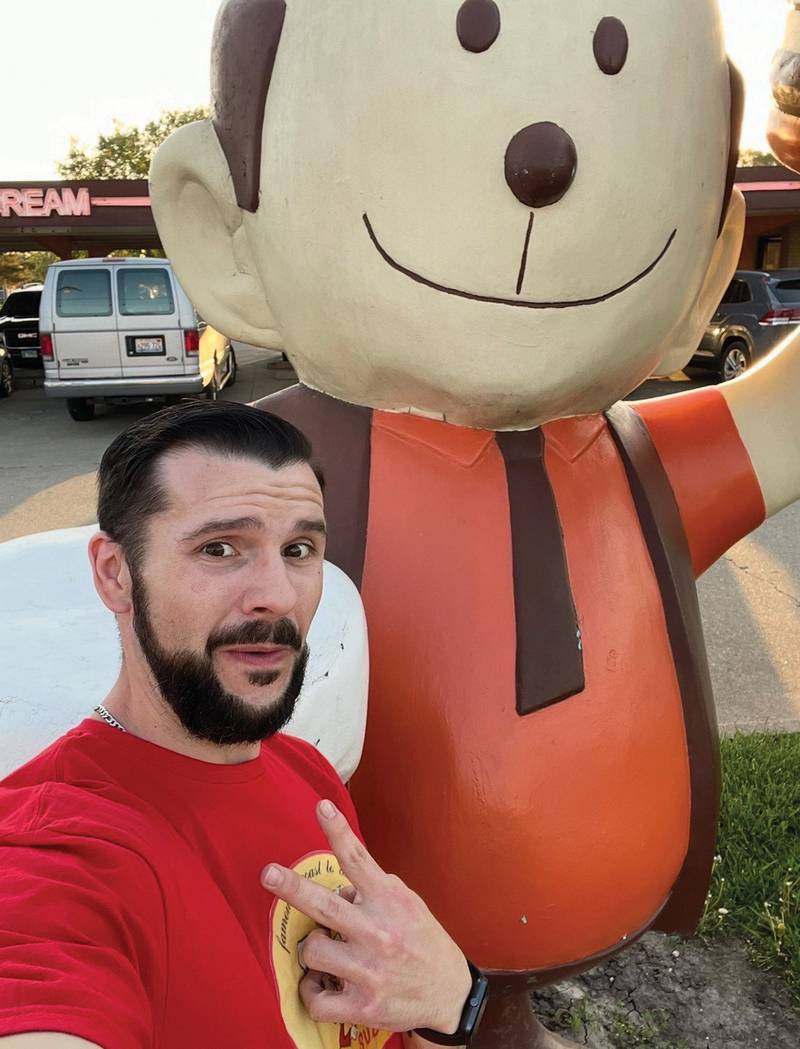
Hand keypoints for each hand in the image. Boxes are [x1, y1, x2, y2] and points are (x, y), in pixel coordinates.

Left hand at [261, 799, 471, 1034]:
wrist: (450, 993)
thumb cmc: (423, 941)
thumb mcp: (407, 904)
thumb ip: (374, 890)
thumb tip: (340, 886)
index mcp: (389, 901)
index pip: (358, 860)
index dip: (337, 831)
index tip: (321, 807)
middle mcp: (378, 932)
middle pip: (325, 906)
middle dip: (292, 888)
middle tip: (268, 873)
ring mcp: (370, 970)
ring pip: (313, 951)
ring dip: (312, 950)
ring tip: (327, 953)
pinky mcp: (363, 1005)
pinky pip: (316, 998)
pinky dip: (311, 991)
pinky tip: (322, 984)